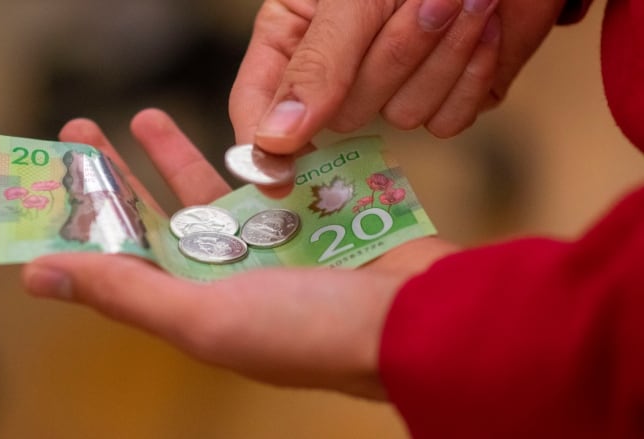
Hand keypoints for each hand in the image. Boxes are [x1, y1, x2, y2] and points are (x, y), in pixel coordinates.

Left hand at [22, 110, 457, 398]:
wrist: (419, 321)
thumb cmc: (309, 331)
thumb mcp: (206, 314)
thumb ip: (126, 290)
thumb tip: (37, 275)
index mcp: (194, 305)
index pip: (120, 255)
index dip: (82, 215)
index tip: (50, 174)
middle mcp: (226, 276)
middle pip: (155, 216)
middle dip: (115, 173)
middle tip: (79, 128)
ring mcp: (269, 244)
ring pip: (205, 190)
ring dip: (172, 154)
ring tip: (143, 115)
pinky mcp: (308, 218)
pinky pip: (264, 178)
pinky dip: (244, 153)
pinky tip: (226, 130)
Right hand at [230, 0, 564, 153]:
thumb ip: (315, 66)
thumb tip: (273, 139)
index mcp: (295, 36)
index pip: (257, 104)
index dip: (263, 148)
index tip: (277, 181)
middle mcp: (340, 69)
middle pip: (343, 116)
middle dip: (385, 65)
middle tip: (421, 5)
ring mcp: (395, 88)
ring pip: (401, 118)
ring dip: (437, 60)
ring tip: (456, 0)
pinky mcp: (445, 99)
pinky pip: (447, 121)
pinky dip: (468, 76)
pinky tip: (482, 30)